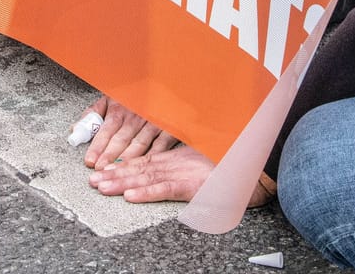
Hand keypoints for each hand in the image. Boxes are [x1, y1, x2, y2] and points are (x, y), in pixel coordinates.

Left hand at [82, 96, 175, 169]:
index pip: (106, 130)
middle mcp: (135, 116)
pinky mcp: (168, 128)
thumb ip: (92, 114)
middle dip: (110, 156)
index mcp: (119, 109)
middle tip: (101, 170)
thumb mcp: (109, 99)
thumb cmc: (131, 95)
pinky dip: (152, 157)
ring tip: (118, 173)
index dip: (97, 147)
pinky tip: (144, 167)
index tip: (89, 161)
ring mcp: (152, 122)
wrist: (159, 83)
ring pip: (139, 143)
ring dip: (127, 159)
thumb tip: (76, 130)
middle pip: (121, 139)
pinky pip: (160, 145)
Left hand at [87, 146, 275, 205]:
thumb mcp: (211, 161)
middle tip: (94, 180)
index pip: (147, 162)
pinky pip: (165, 188)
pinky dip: (147, 191)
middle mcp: (178, 162)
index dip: (125, 166)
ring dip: (122, 183)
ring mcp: (185, 172)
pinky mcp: (193, 184)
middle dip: (116, 174)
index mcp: (181, 158)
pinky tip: (131, 196)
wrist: (260, 165)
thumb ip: (193, 164)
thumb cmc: (238, 164)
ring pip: (147, 177)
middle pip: (141, 168)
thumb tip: (183, 170)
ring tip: (102, 187)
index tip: (106, 170)